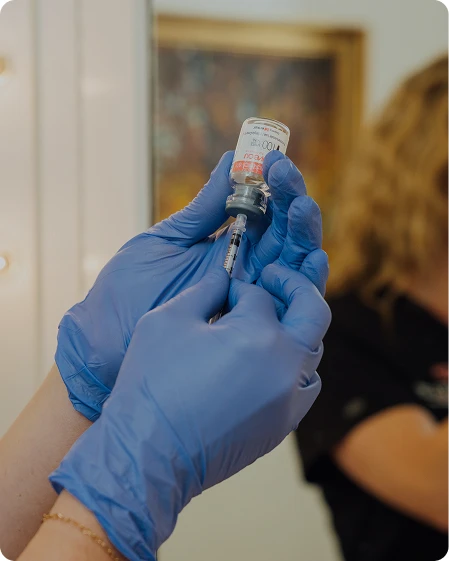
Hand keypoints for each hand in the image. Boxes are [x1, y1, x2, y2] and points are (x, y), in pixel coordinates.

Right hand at [50, 261, 330, 560]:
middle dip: (297, 287)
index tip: (222, 292)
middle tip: (275, 278)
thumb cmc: (153, 384)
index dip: (238, 288)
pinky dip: (291, 366)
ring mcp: (289, 400)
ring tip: (268, 322)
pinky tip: (264, 362)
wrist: (149, 453)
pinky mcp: (282, 426)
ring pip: (312, 352)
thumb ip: (204, 290)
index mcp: (257, 335)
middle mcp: (285, 366)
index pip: (260, 295)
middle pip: (313, 313)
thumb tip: (224, 277)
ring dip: (295, 330)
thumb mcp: (169, 320)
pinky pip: (302, 386)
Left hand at [56, 151, 318, 420]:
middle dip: (291, 202)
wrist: (107, 342)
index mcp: (224, 242)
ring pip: (293, 262)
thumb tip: (233, 159)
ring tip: (302, 208)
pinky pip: (291, 302)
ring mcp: (250, 295)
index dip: (272, 183)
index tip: (272, 158)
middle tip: (286, 177)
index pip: (262, 209)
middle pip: (284, 232)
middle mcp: (245, 266)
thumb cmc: (129, 290)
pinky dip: (307, 280)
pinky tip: (313, 257)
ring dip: (304, 234)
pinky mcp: (253, 325)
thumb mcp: (168, 240)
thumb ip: (205, 208)